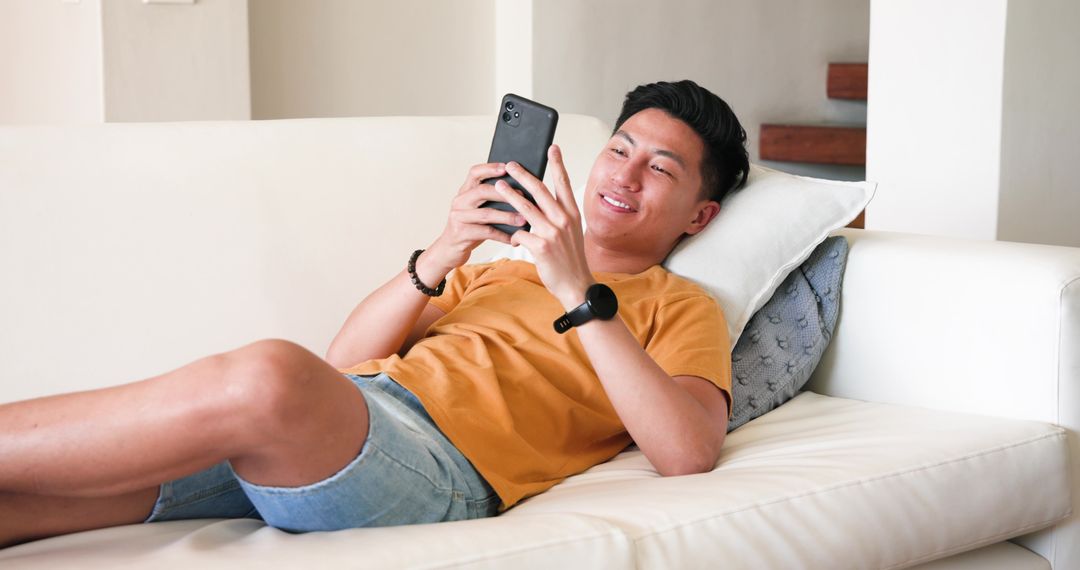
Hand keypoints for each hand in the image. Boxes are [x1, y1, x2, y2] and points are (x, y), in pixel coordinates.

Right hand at [423, 163, 525, 278]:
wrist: (449, 249)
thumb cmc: (470, 227)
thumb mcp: (476, 209)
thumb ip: (490, 199)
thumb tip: (520, 191)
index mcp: (464, 191)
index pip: (475, 172)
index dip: (490, 168)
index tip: (507, 167)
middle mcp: (459, 201)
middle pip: (482, 191)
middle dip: (504, 193)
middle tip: (523, 196)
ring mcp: (458, 217)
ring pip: (486, 214)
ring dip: (507, 216)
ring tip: (523, 219)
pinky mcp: (461, 233)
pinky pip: (486, 233)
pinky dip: (502, 235)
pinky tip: (514, 238)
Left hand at [494, 145, 594, 309]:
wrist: (576, 285)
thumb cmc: (571, 259)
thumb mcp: (571, 232)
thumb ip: (559, 216)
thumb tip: (541, 203)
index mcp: (572, 213)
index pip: (563, 183)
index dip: (557, 164)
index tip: (552, 148)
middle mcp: (564, 219)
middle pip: (540, 189)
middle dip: (524, 174)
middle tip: (510, 164)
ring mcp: (552, 232)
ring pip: (525, 208)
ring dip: (510, 195)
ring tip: (498, 185)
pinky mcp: (541, 246)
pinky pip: (521, 234)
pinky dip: (514, 235)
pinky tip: (512, 238)